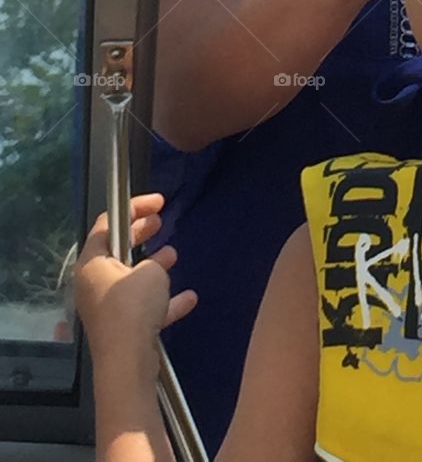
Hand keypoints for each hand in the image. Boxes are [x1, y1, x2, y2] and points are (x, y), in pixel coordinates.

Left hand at [74, 193, 196, 363]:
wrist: (127, 361)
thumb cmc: (133, 307)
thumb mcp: (150, 271)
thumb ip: (153, 262)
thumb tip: (154, 267)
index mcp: (92, 264)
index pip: (107, 224)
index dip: (133, 208)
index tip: (158, 202)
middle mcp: (95, 284)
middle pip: (117, 251)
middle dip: (140, 235)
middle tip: (159, 221)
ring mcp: (108, 308)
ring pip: (131, 279)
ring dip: (152, 267)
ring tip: (172, 254)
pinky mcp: (123, 328)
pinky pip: (145, 307)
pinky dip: (164, 301)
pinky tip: (188, 298)